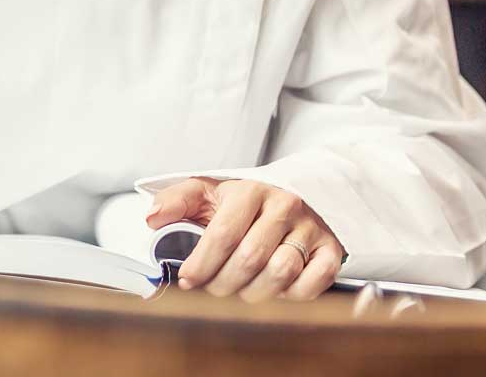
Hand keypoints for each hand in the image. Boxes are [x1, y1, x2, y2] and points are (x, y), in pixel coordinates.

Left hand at [146, 178, 345, 300]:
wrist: (295, 193)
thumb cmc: (245, 200)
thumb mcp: (208, 192)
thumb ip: (178, 201)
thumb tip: (153, 217)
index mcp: (250, 191)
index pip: (223, 234)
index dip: (202, 264)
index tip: (189, 280)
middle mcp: (284, 205)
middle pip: (250, 258)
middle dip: (224, 283)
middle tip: (212, 291)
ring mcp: (310, 227)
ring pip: (281, 271)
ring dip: (255, 292)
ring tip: (240, 292)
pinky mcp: (332, 247)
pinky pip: (316, 279)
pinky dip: (294, 294)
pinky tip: (276, 291)